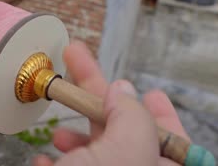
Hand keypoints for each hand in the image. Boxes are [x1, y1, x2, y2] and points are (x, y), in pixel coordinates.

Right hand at [33, 42, 189, 165]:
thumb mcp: (124, 152)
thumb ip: (131, 117)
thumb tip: (121, 89)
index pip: (170, 136)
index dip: (161, 112)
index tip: (153, 93)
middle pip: (120, 131)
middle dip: (96, 99)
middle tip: (76, 62)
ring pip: (93, 149)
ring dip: (73, 134)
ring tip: (59, 134)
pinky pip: (68, 165)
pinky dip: (55, 156)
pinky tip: (47, 156)